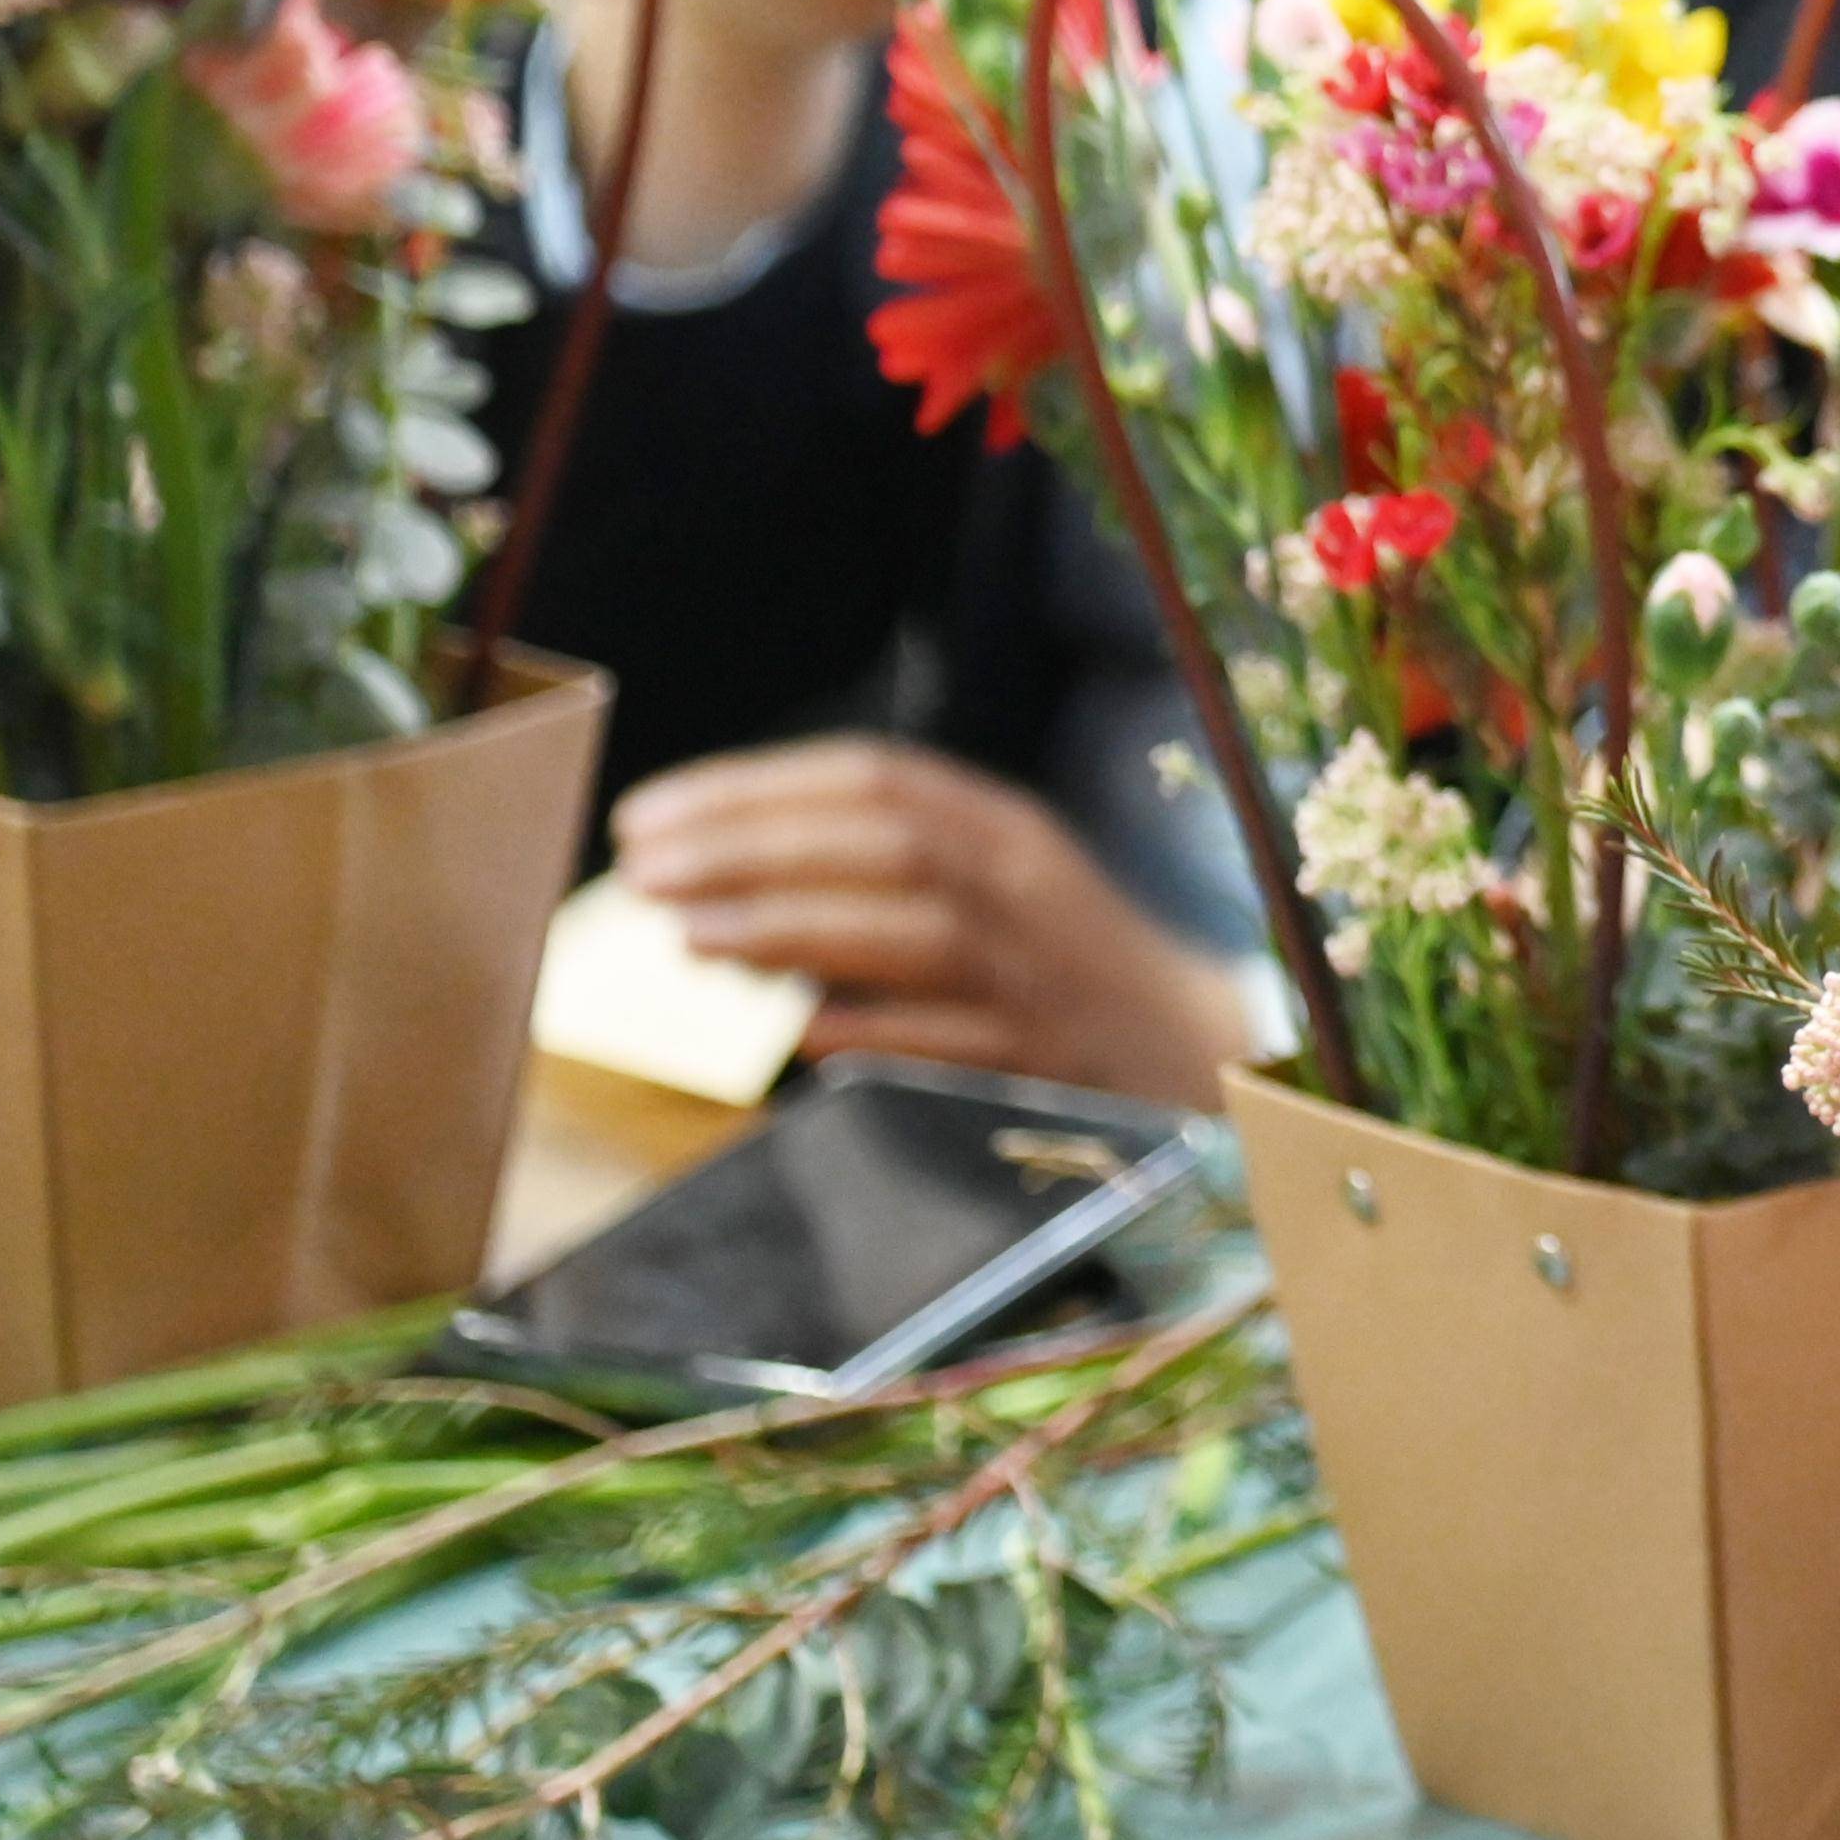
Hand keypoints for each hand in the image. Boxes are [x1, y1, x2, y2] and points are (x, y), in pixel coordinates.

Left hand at [610, 736, 1249, 1105]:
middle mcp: (1026, 885)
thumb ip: (882, 867)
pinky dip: (879, 1032)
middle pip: (887, 844)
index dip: (753, 788)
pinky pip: (957, 1043)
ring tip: (686, 935)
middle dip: (752, 849)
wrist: (1200, 1050)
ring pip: (914, 932)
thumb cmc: (1060, 967)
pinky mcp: (1051, 1058)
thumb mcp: (992, 885)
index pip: (874, 781)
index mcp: (1006, 828)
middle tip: (639, 872)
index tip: (647, 817)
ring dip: (795, 929)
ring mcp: (1041, 971)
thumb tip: (720, 871)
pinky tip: (800, 1036)